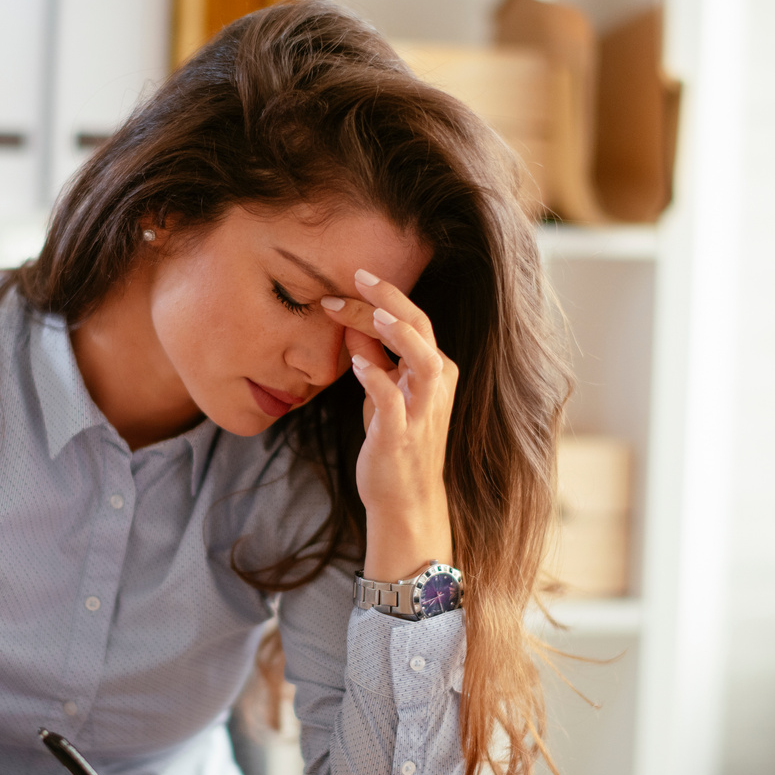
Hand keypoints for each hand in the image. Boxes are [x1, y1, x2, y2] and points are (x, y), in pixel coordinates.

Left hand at [319, 268, 457, 580]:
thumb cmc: (393, 441)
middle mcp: (434, 385)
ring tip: (373, 311)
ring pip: (423, 361)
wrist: (403, 499)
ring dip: (399, 334)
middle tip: (358, 275)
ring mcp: (421, 410)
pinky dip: (376, 379)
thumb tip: (351, 319)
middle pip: (421, 329)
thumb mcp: (381, 392)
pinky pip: (394, 402)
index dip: (375, 301)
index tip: (340, 288)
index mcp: (430, 370)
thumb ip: (372, 356)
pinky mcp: (402, 435)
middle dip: (390, 298)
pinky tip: (356, 363)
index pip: (408, 322)